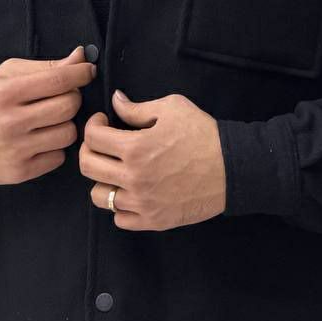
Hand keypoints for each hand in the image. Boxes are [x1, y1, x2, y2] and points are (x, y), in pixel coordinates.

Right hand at [0, 45, 95, 183]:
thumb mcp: (5, 76)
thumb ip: (44, 66)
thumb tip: (80, 57)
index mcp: (6, 92)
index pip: (59, 79)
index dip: (81, 73)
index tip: (87, 71)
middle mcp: (10, 121)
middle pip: (69, 106)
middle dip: (72, 98)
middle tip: (62, 98)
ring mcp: (15, 149)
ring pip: (68, 133)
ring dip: (65, 125)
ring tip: (48, 122)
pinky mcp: (19, 172)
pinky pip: (58, 158)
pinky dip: (54, 148)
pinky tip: (39, 141)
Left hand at [79, 90, 226, 230]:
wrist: (234, 168)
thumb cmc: (204, 134)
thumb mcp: (172, 108)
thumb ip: (137, 108)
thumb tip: (115, 100)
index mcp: (135, 147)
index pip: (92, 137)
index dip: (92, 124)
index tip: (102, 121)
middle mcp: (133, 178)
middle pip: (88, 166)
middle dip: (89, 149)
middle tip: (101, 144)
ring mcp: (142, 203)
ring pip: (99, 196)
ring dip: (103, 180)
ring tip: (115, 170)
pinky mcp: (154, 220)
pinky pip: (119, 218)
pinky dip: (120, 206)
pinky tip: (131, 192)